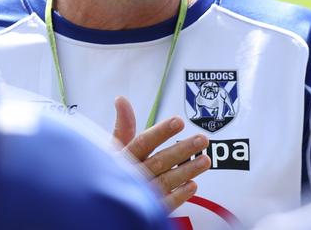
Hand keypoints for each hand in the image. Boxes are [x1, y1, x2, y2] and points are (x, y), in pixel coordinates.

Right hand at [112, 96, 210, 210]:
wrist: (105, 204)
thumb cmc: (112, 172)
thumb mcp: (113, 149)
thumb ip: (123, 127)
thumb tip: (121, 99)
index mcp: (123, 158)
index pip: (143, 142)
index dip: (161, 132)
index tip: (179, 122)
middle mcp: (132, 175)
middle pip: (160, 161)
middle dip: (182, 149)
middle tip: (202, 140)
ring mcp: (140, 194)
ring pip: (166, 181)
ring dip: (187, 171)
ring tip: (205, 161)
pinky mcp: (147, 211)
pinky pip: (165, 204)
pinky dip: (179, 195)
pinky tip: (193, 186)